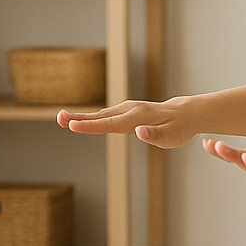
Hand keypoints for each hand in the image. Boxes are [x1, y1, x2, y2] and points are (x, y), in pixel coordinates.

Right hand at [58, 97, 195, 148]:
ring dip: (82, 117)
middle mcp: (130, 110)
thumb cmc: (179, 128)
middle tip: (59, 119)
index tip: (72, 126)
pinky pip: (106, 115)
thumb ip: (154, 135)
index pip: (110, 124)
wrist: (185, 114)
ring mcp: (127, 109)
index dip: (90, 126)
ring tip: (62, 119)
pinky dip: (92, 117)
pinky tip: (79, 120)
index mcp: (138, 117)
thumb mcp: (171, 137)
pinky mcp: (127, 111)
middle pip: (101, 116)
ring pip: (101, 114)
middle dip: (79, 118)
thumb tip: (138, 132)